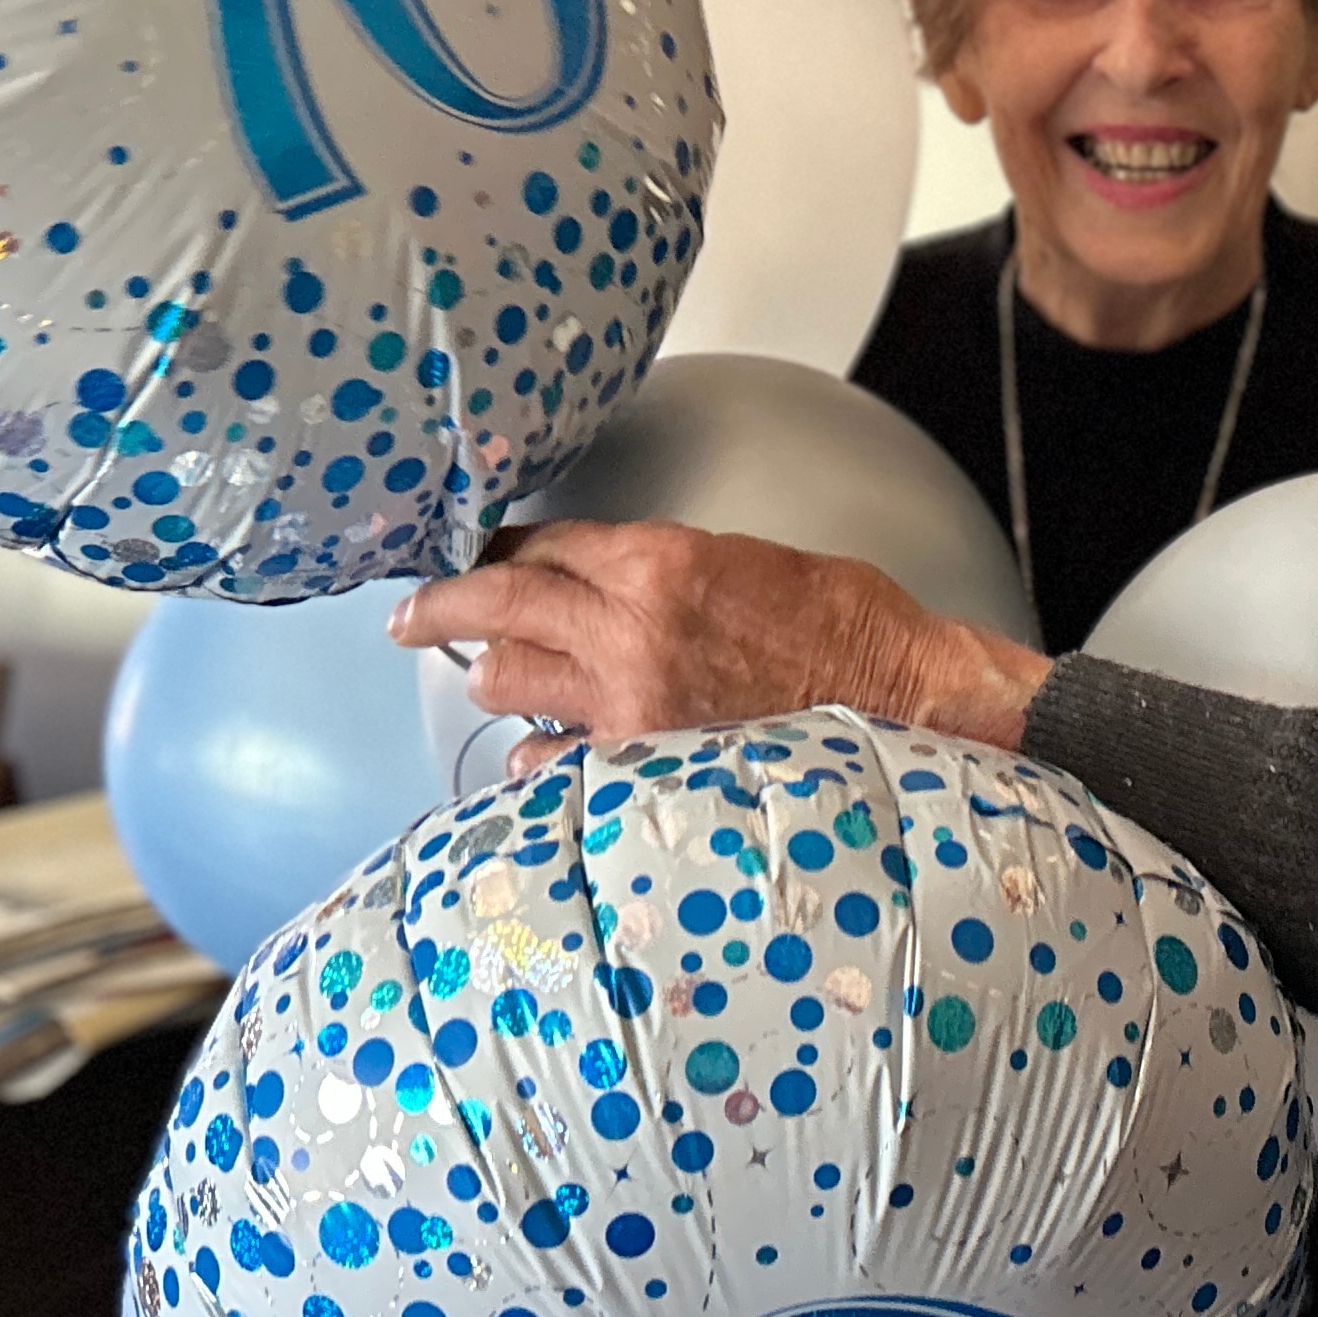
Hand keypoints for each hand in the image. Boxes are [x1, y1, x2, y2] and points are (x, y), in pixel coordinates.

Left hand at [389, 522, 1053, 775]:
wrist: (905, 703)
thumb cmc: (849, 629)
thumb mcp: (752, 561)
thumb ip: (666, 568)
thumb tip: (609, 579)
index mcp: (661, 564)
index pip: (543, 547)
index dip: (498, 547)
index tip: (470, 552)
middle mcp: (629, 632)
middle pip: (499, 609)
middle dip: (444, 607)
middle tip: (412, 615)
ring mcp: (628, 709)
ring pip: (509, 684)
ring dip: (498, 678)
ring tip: (498, 679)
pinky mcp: (643, 770)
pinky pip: (552, 761)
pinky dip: (541, 754)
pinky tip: (546, 752)